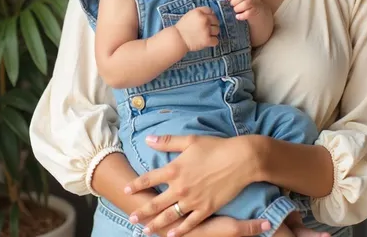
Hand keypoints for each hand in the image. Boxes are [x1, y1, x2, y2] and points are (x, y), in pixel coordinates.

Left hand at [125, 135, 256, 235]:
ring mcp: (192, 200)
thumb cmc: (215, 147)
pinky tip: (172, 235)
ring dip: (156, 224)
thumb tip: (148, 139)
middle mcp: (180, 187)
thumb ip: (168, 142)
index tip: (126, 189)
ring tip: (146, 230)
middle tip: (131, 217)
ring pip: (170, 216)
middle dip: (142, 211)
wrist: (240, 160)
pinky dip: (180, 231)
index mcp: (175, 169)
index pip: (149, 179)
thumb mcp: (190, 140)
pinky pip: (189, 223)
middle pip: (156, 203)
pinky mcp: (206, 209)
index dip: (136, 185)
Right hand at [175, 7, 219, 51]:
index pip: (211, 11)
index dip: (210, 16)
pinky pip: (216, 40)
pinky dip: (212, 41)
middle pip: (216, 20)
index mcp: (199, 12)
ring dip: (213, 33)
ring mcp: (206, 30)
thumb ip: (201, 13)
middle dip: (212, 24)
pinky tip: (206, 41)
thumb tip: (212, 14)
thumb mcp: (190, 15)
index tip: (207, 20)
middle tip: (206, 29)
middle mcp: (204, 19)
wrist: (177, 39)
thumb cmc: (183, 27)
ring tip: (205, 35)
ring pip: (217, 30)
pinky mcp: (207, 40)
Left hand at [222, 0, 262, 20]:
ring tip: (235, 9)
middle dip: (234, 1)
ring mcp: (256, 1)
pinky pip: (249, 13)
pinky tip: (238, 16)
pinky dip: (242, 16)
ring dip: (237, 8)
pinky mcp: (256, 10)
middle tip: (231, 4)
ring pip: (246, 4)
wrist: (254, 8)